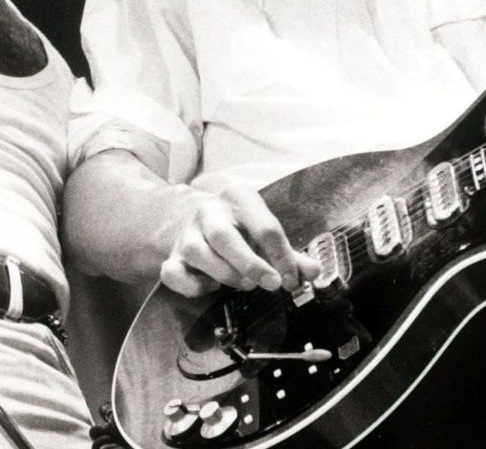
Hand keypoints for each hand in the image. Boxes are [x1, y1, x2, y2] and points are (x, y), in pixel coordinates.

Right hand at [159, 186, 321, 297]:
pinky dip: (193, 286)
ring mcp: (186, 233)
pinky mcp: (171, 256)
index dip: (282, 257)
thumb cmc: (241, 229)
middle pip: (224, 236)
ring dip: (225, 274)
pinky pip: (174, 274)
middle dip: (250, 265)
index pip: (265, 227)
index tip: (291, 280)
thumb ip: (290, 255)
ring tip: (245, 284)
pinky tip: (211, 286)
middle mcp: (209, 211)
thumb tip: (314, 272)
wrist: (196, 219)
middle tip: (272, 285)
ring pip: (197, 253)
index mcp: (239, 198)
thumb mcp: (266, 233)